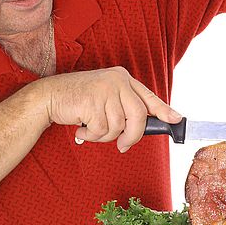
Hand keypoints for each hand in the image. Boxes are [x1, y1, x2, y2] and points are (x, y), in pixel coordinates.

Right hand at [33, 67, 181, 151]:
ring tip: (90, 128)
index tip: (176, 120)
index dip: (164, 110)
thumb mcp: (106, 98)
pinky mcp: (92, 101)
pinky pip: (101, 130)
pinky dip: (91, 136)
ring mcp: (105, 89)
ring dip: (104, 136)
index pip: (149, 96)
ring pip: (119, 126)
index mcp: (123, 78)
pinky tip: (81, 128)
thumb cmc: (78, 101)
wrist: (49, 96)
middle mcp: (117, 80)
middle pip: (138, 116)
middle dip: (132, 136)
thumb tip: (143, 128)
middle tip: (122, 146)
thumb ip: (124, 108)